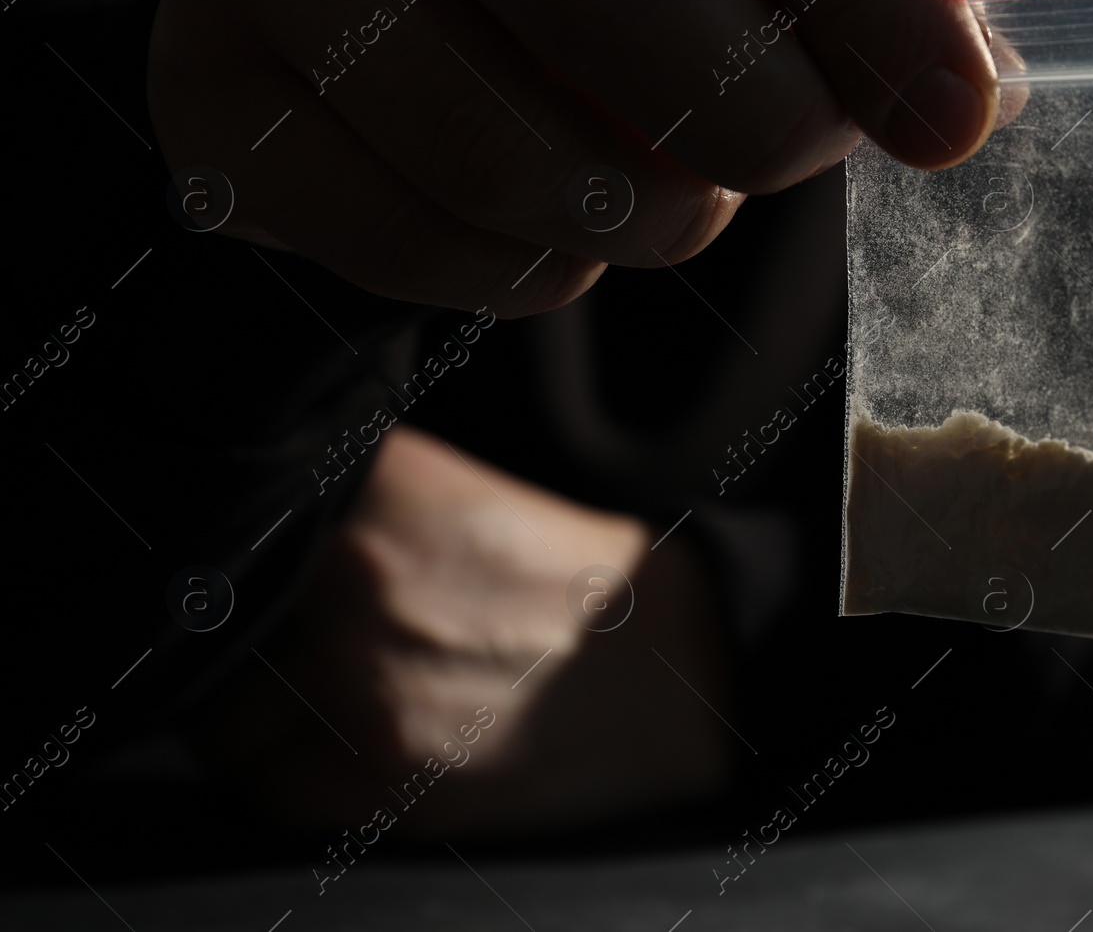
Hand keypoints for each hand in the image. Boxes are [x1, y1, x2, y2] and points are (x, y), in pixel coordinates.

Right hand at [150, 0, 998, 315]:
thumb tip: (971, 84)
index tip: (954, 116)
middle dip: (758, 125)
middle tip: (792, 159)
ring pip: (506, 152)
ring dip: (645, 221)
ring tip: (674, 202)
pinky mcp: (209, 89)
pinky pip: (415, 243)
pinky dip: (528, 271)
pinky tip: (557, 230)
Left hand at [211, 425, 731, 835]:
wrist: (681, 664)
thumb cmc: (575, 579)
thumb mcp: (460, 497)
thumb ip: (356, 506)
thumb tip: (260, 542)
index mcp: (384, 491)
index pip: (240, 533)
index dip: (238, 566)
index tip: (253, 585)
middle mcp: (361, 579)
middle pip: (224, 627)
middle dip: (243, 643)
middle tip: (279, 651)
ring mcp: (368, 685)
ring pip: (227, 716)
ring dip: (251, 714)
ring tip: (316, 704)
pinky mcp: (389, 778)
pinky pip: (269, 789)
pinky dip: (284, 776)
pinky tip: (338, 754)